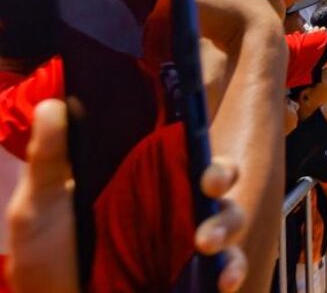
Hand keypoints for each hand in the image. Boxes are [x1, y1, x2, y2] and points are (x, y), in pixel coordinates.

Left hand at [6, 101, 249, 292]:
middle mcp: (172, 208)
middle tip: (210, 188)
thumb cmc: (46, 256)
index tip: (200, 155)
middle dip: (222, 178)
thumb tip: (54, 106)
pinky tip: (223, 279)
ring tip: (207, 244)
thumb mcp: (39, 206)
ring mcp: (183, 244)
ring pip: (229, 220)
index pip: (188, 153)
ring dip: (226, 227)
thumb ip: (49, 160)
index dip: (204, 147)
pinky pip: (227, 267)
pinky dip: (233, 270)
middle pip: (217, 181)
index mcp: (145, 182)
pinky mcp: (190, 277)